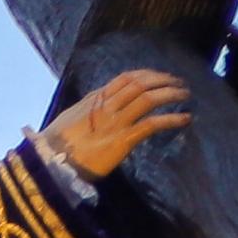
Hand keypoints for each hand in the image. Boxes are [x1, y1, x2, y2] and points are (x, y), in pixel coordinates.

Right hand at [40, 67, 190, 183]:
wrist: (52, 162)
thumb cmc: (57, 145)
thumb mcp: (71, 117)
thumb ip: (88, 107)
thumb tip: (100, 100)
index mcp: (95, 99)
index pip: (125, 78)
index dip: (146, 74)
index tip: (159, 76)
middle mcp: (106, 106)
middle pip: (140, 84)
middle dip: (162, 79)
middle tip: (178, 82)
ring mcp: (115, 122)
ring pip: (148, 99)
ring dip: (170, 94)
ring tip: (185, 94)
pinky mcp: (122, 140)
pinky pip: (151, 124)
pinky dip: (171, 119)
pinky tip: (185, 119)